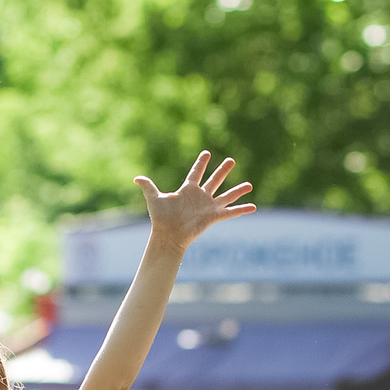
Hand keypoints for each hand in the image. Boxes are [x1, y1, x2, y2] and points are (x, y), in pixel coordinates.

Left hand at [136, 150, 254, 252]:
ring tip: (250, 184)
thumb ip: (148, 186)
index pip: (196, 173)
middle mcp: (200, 197)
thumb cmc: (161, 219)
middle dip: (223, 170)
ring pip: (226, 195)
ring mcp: (208, 207)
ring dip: (238, 190)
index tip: (207, 153)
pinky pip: (230, 212)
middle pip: (214, 180)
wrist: (168, 235)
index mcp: (187, 190)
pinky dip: (242, 209)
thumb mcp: (154, 199)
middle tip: (231, 160)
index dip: (201, 163)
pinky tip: (253, 207)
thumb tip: (136, 178)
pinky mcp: (213, 216)